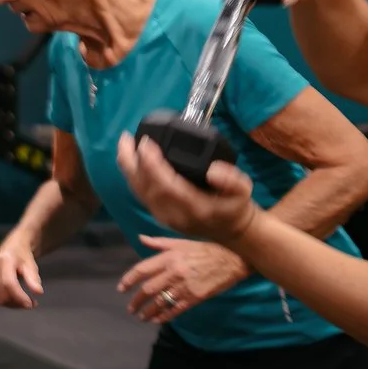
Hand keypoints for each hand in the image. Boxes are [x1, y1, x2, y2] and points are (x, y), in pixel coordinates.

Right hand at [0, 243, 43, 308]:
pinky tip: (16, 299)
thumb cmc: (23, 257)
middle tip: (32, 303)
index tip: (30, 304)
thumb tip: (39, 292)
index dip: (19, 296)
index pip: (9, 283)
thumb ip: (33, 279)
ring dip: (13, 304)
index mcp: (4, 260)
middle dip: (18, 303)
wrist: (11, 249)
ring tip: (25, 301)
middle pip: (2, 294)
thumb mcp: (31, 265)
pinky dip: (7, 302)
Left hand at [115, 134, 258, 243]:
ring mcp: (164, 216)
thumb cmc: (235, 207)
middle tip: (126, 138)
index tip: (145, 142)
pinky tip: (130, 161)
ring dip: (128, 167)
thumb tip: (212, 170)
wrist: (232, 231)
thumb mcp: (244, 191)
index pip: (166, 184)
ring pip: (139, 191)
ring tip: (124, 144)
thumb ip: (231, 180)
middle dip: (132, 161)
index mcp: (194, 207)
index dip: (152, 163)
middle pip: (145, 187)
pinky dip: (132, 176)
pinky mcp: (159, 215)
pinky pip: (140, 194)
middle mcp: (174, 214)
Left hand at [119, 234, 248, 323]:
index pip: (142, 270)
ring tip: (141, 317)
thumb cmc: (205, 249)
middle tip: (131, 308)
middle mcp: (174, 272)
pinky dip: (165, 316)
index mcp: (169, 257)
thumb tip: (140, 238)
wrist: (232, 259)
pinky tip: (158, 320)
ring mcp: (185, 286)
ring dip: (149, 311)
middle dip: (137, 300)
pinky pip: (177, 309)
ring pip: (161, 302)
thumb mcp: (181, 242)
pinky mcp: (196, 297)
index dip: (129, 280)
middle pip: (148, 289)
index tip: (121, 288)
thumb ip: (159, 243)